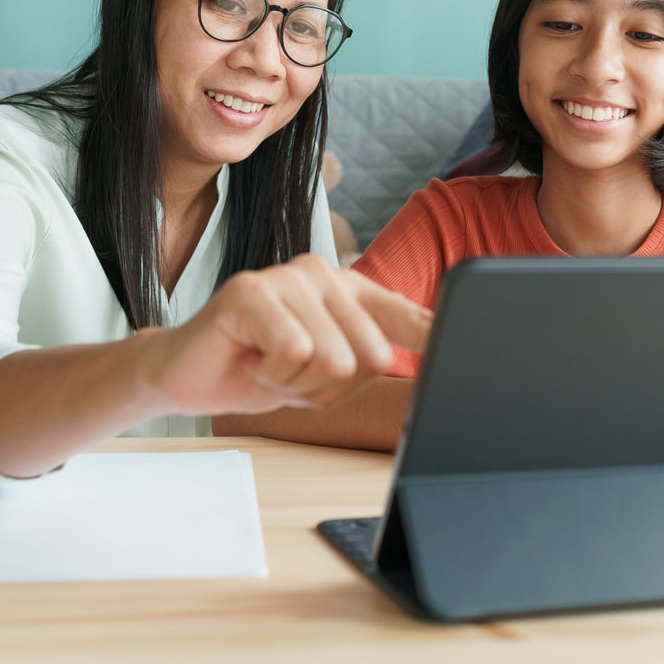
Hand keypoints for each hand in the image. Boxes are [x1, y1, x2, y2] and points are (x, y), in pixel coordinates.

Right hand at [138, 255, 431, 415]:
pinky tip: (253, 358)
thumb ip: (371, 363)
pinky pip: (294, 350)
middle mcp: (324, 275)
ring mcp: (287, 277)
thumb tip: (420, 365)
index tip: (473, 346)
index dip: (440, 336)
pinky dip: (273, 373)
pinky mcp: (250, 290)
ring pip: (332, 358)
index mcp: (351, 292)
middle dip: (331, 388)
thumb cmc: (262, 369)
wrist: (191, 375)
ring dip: (297, 383)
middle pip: (370, 355)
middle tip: (294, 375)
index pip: (410, 316)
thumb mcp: (328, 375)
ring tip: (271, 365)